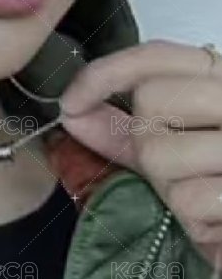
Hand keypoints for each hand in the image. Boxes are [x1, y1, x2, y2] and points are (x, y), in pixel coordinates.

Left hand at [59, 39, 221, 270]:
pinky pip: (190, 202)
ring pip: (160, 154)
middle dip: (147, 143)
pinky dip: (199, 222)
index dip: (105, 73)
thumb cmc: (221, 179)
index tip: (71, 102)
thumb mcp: (184, 145)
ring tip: (207, 194)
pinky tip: (221, 218)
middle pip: (151, 100)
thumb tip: (73, 113)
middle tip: (183, 168)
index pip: (156, 55)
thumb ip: (128, 129)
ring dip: (173, 188)